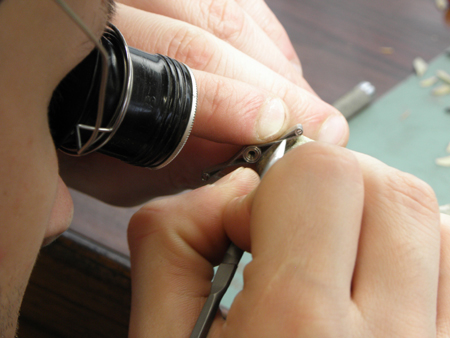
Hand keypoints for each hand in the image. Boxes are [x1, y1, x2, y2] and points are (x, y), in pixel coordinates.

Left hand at [59, 2, 346, 205]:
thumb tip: (244, 154)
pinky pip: (232, 1)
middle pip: (206, 30)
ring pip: (225, 9)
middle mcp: (108, 10)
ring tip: (307, 103)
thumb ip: (173, 166)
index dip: (230, 102)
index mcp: (86, 64)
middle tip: (322, 123)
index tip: (280, 130)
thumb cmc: (86, 142)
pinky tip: (283, 67)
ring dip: (276, 60)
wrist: (69, 104)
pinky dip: (264, 35)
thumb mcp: (117, 171)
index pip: (168, 75)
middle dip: (273, 82)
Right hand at [126, 142, 448, 336]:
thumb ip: (173, 243)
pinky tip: (370, 282)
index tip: (255, 227)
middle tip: (294, 237)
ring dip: (375, 217)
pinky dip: (414, 251)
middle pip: (386, 187)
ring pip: (431, 220)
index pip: (320, 173)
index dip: (277, 184)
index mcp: (299, 330)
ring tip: (331, 258)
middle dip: (330, 189)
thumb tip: (227, 190)